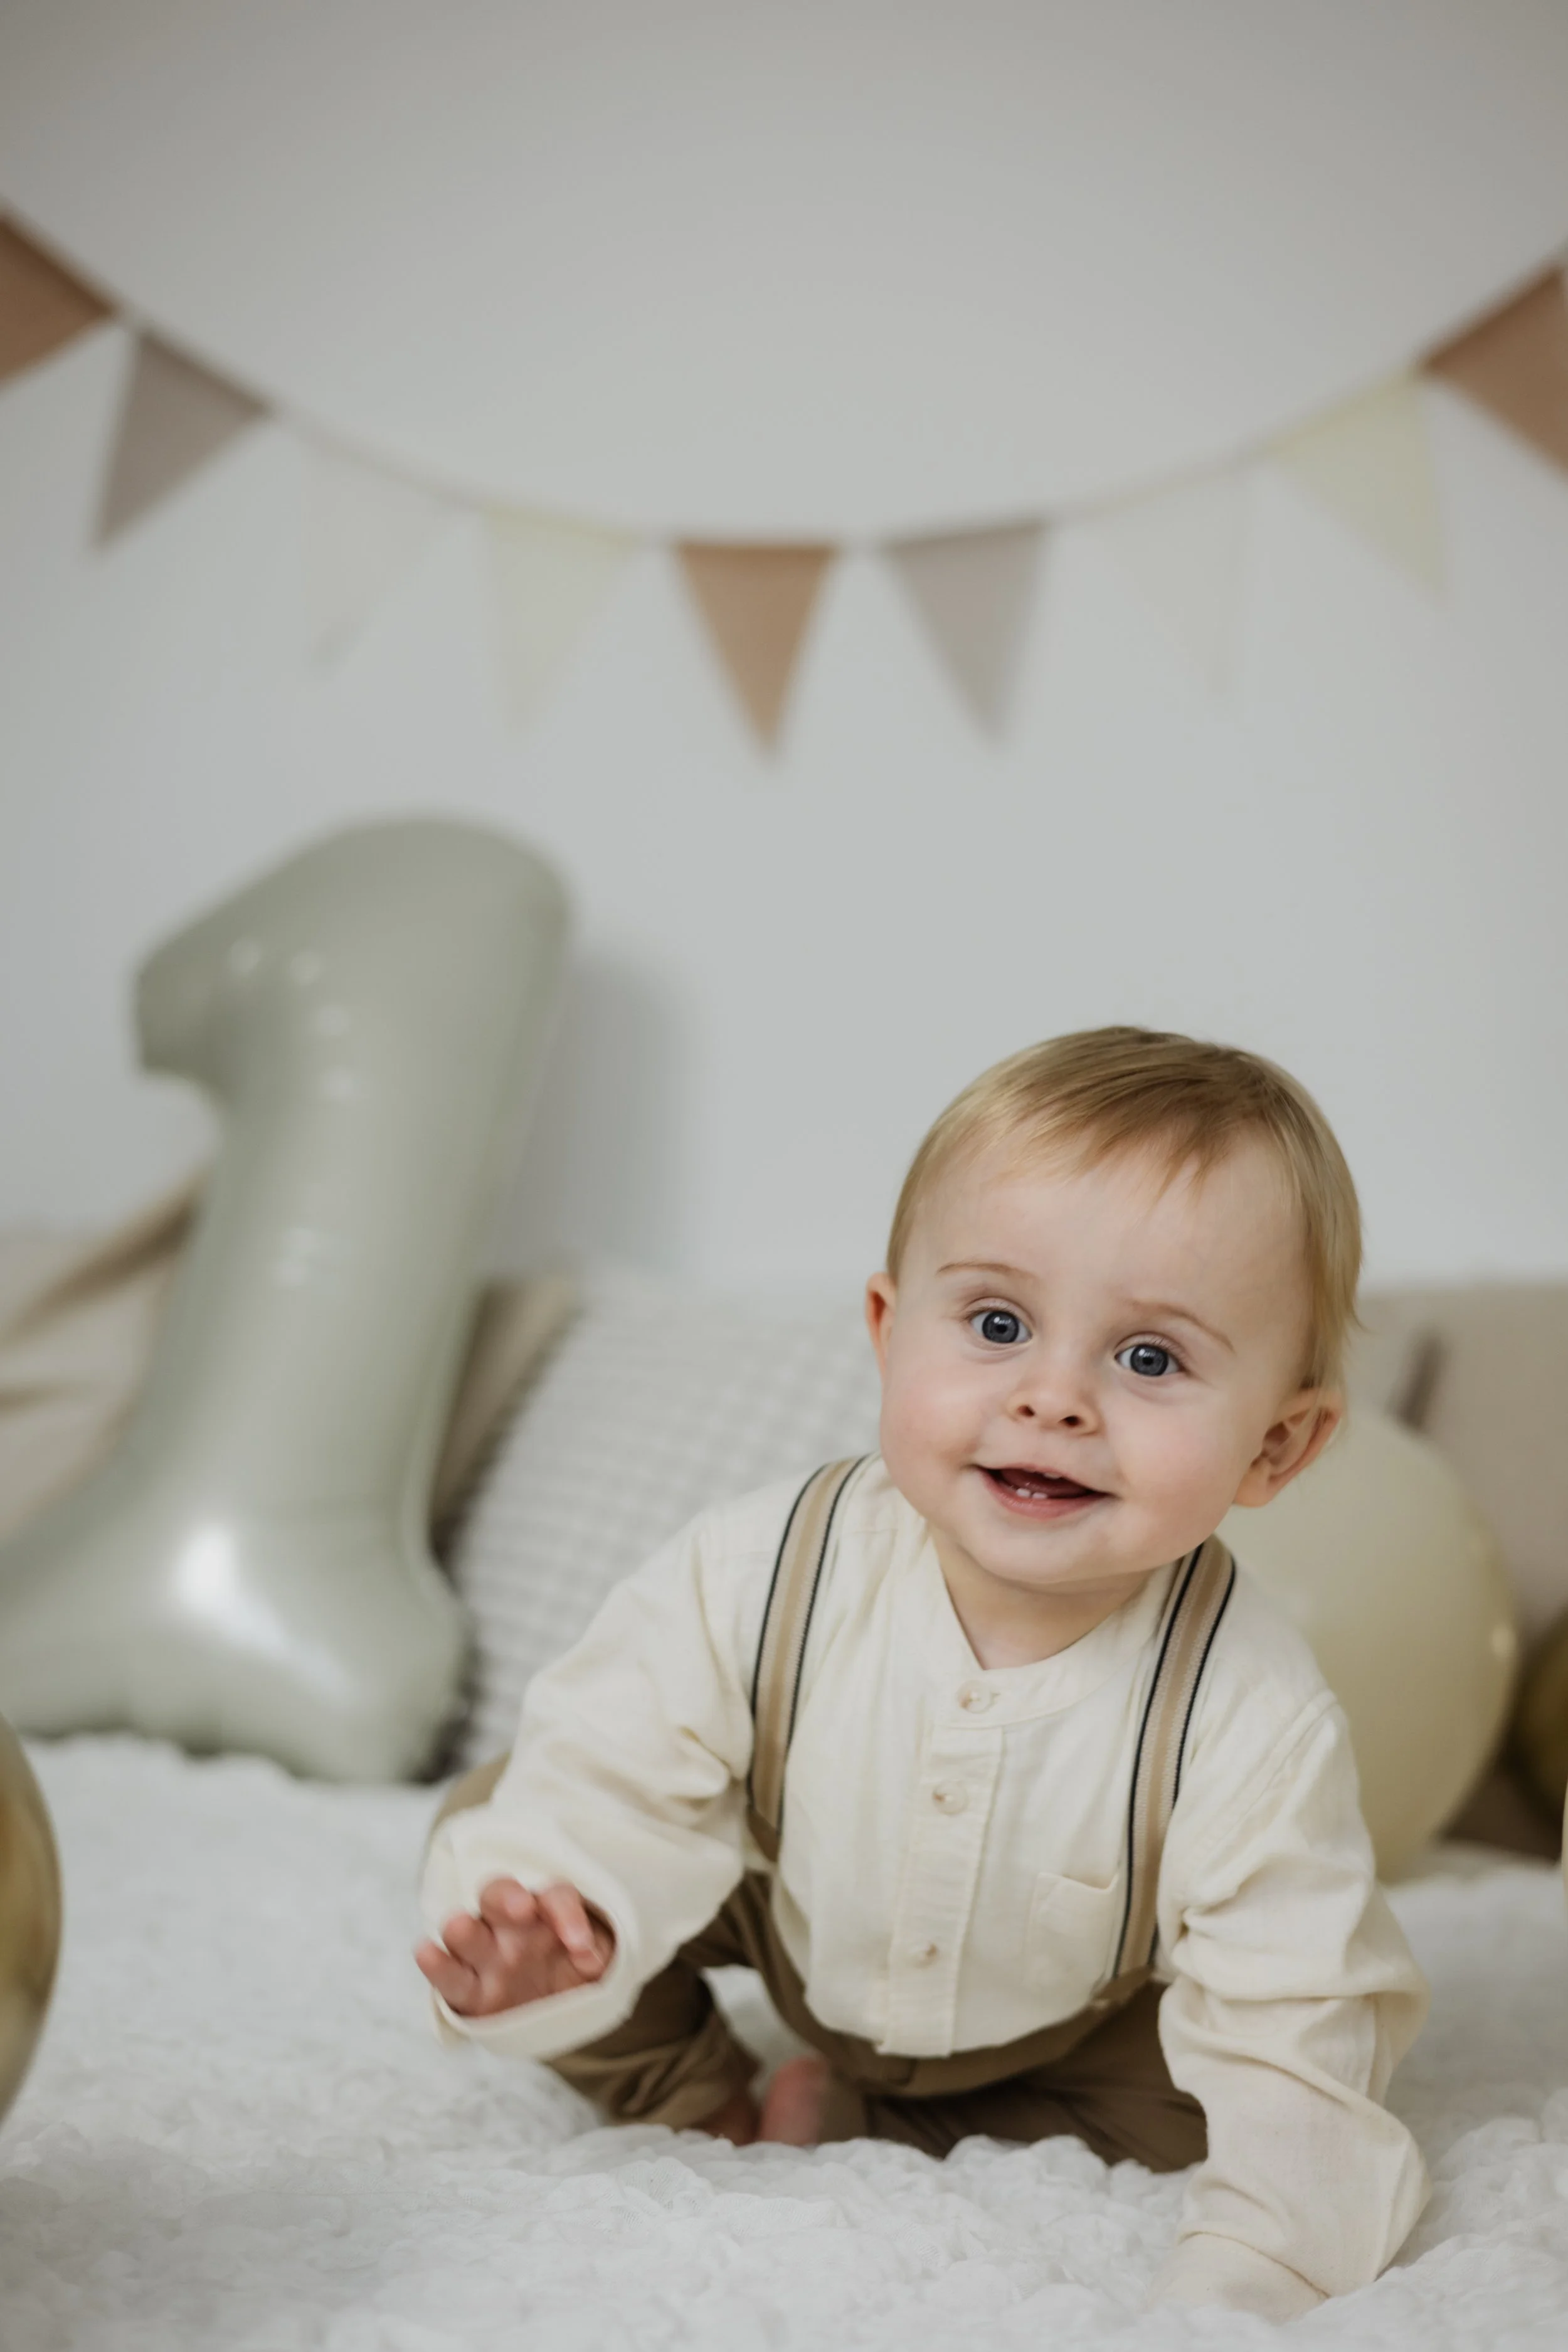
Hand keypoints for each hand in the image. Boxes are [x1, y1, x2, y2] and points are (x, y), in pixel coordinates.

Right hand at [414, 1877, 614, 2016]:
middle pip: (497, 1895)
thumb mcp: (594, 1960)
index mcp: (544, 1910)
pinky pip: (447, 1977)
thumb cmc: (573, 1971)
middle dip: (506, 1898)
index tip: (581, 1944)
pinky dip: (435, 1963)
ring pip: (464, 1930)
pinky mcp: (465, 1992)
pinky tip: (427, 1952)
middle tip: (522, 1909)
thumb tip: (589, 1958)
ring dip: (462, 1928)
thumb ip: (593, 1953)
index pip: (553, 1897)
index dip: (566, 1913)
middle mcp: (508, 1925)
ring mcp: (482, 1956)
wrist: (554, 2011)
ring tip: (461, 1927)